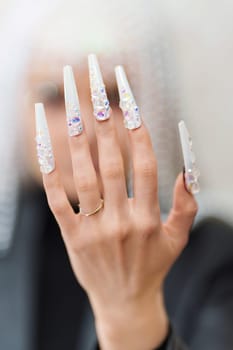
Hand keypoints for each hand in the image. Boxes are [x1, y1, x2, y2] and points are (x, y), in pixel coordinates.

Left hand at [35, 58, 197, 349]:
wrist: (124, 301)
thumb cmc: (153, 266)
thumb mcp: (178, 240)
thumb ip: (187, 207)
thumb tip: (186, 170)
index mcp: (150, 217)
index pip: (145, 164)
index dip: (138, 128)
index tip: (131, 98)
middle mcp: (122, 220)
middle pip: (112, 160)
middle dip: (105, 119)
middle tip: (97, 84)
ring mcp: (94, 230)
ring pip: (84, 176)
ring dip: (76, 138)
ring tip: (72, 105)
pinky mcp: (72, 238)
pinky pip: (57, 202)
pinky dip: (49, 173)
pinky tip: (44, 145)